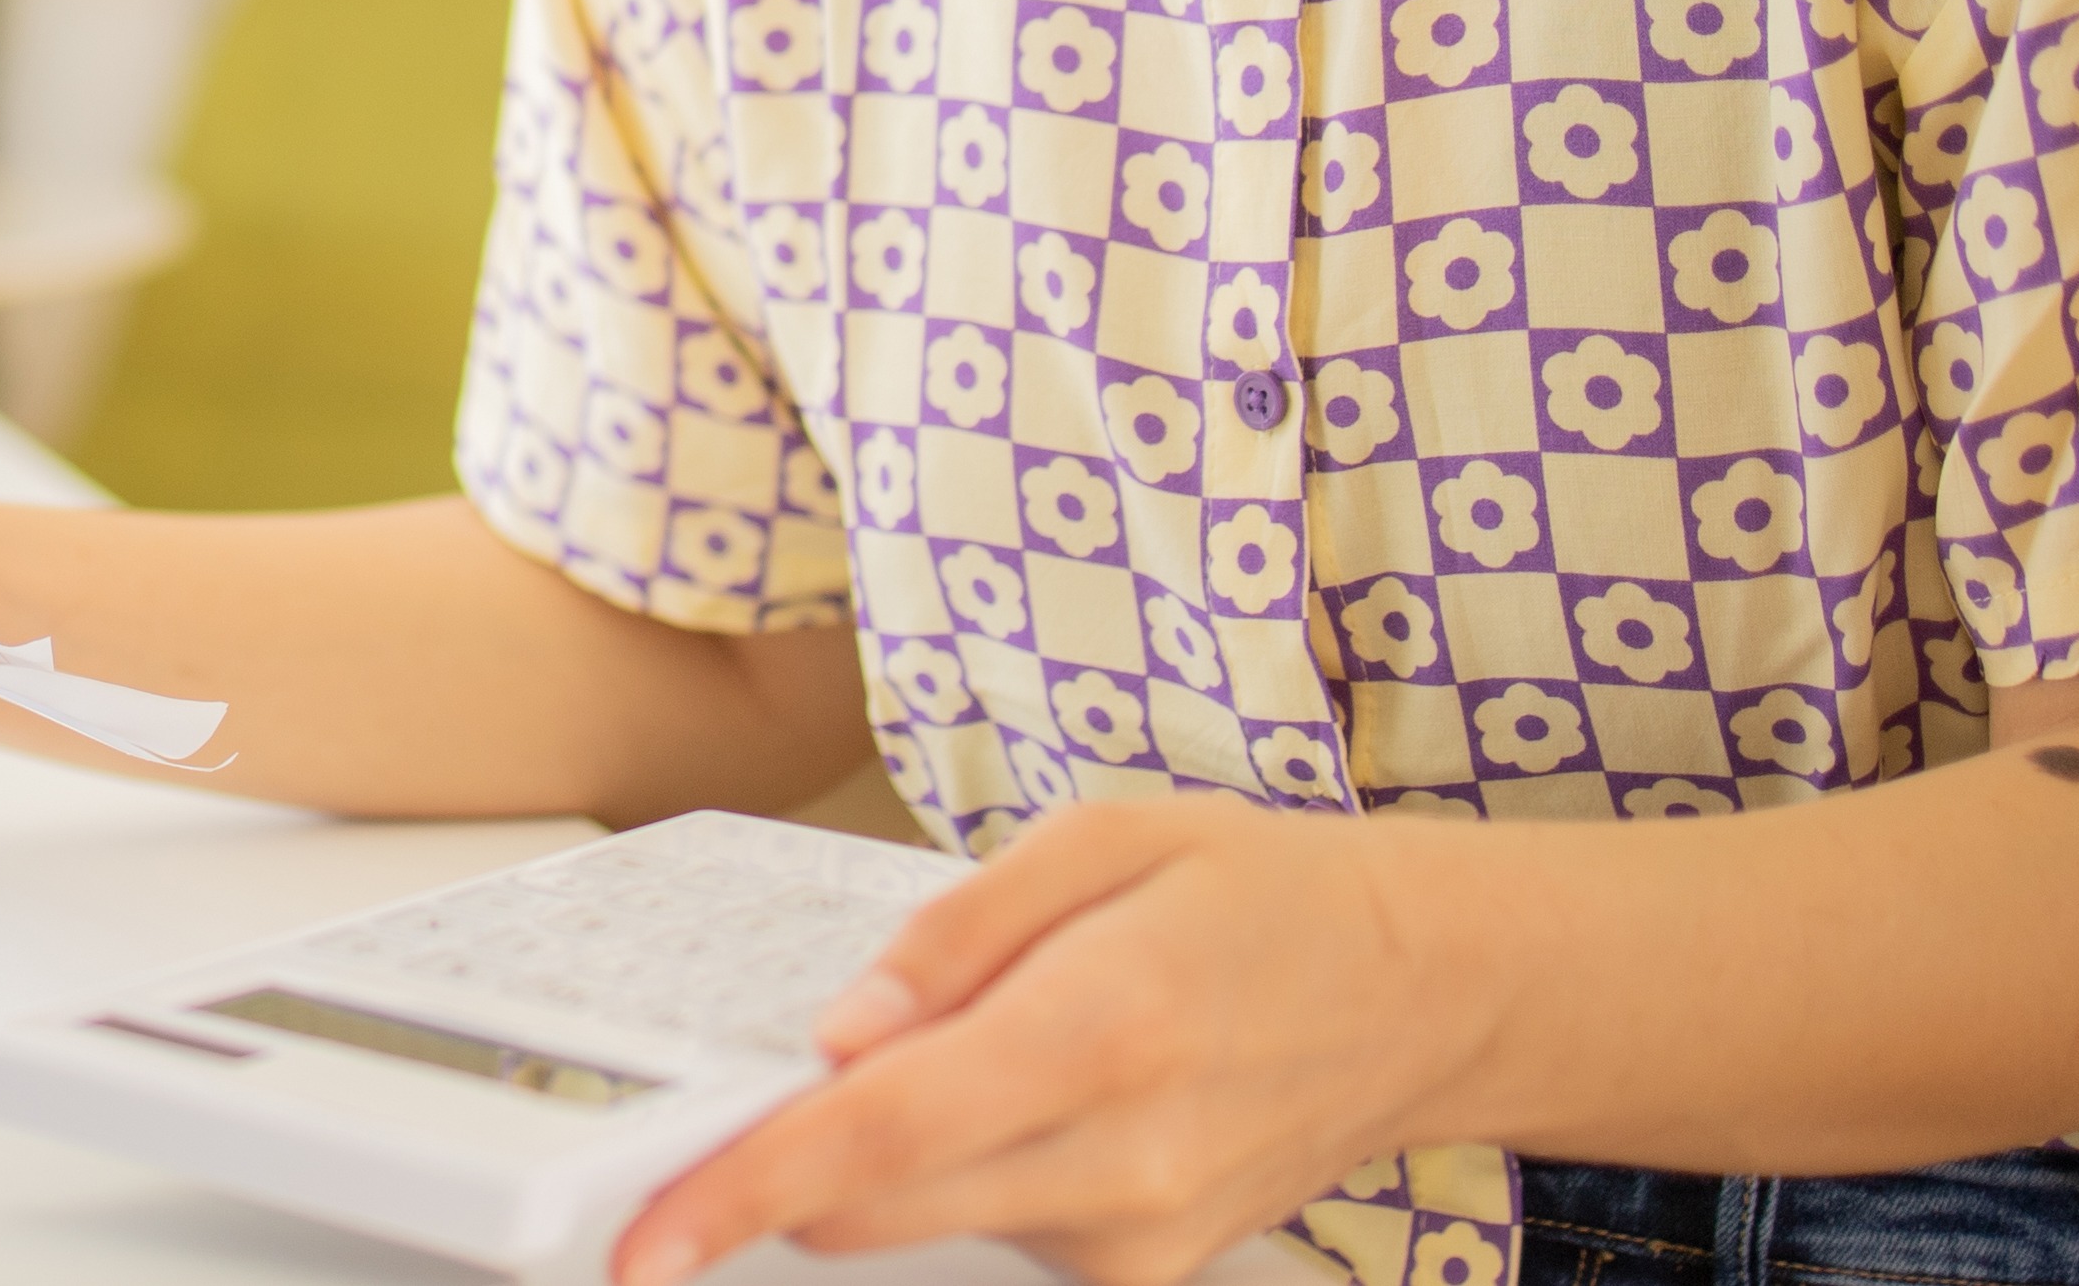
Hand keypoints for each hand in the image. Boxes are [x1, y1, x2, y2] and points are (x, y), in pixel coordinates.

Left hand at [614, 797, 1477, 1285]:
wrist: (1428, 995)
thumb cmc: (1272, 900)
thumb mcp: (1107, 837)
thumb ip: (953, 934)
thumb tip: (842, 1033)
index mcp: (1099, 1030)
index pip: (875, 1137)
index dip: (740, 1189)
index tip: (649, 1237)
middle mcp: (1118, 1162)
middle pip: (871, 1209)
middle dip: (786, 1160)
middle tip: (784, 1072)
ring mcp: (1136, 1236)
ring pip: (923, 1220)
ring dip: (899, 1147)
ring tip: (1003, 1036)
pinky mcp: (1141, 1270)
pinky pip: (991, 1227)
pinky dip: (970, 1168)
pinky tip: (1047, 1090)